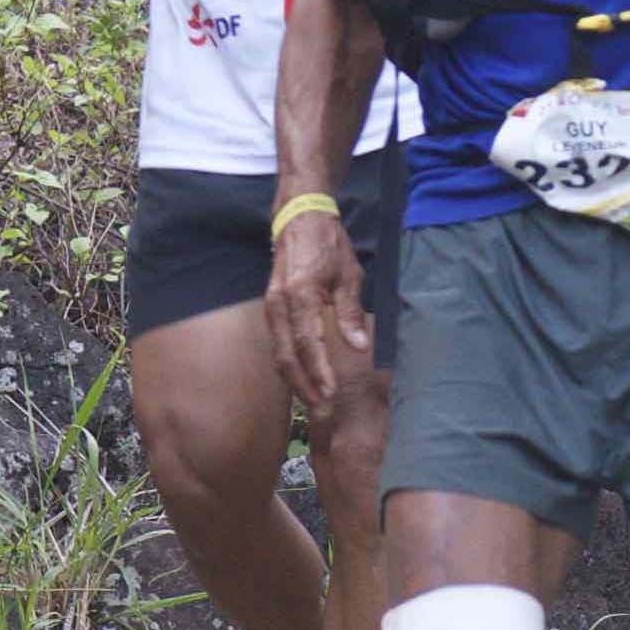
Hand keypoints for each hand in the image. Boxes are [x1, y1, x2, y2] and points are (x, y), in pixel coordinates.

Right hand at [265, 209, 370, 408]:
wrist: (298, 217)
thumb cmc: (327, 243)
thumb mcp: (349, 273)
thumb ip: (350, 312)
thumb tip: (359, 346)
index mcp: (300, 293)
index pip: (308, 342)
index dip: (319, 371)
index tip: (330, 394)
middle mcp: (278, 303)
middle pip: (288, 356)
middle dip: (304, 387)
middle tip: (322, 412)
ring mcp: (270, 306)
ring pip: (279, 353)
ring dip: (295, 381)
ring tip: (314, 403)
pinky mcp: (270, 308)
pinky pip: (277, 343)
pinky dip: (289, 365)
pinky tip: (302, 380)